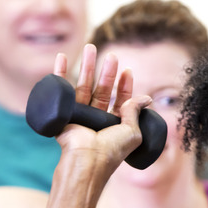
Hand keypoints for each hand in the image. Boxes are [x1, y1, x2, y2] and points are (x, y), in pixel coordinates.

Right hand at [52, 44, 150, 174]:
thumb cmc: (111, 151)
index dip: (124, 86)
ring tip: (90, 47)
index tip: (127, 71)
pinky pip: (62, 90)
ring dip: (87, 66)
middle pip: (102, 90)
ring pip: (83, 86)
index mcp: (113, 126)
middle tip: (111, 56)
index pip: (120, 101)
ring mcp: (79, 116)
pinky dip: (60, 73)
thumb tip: (146, 98)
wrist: (87, 160)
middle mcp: (96, 120)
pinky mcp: (63, 114)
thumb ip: (136, 112)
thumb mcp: (132, 132)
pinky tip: (62, 57)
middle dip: (106, 72)